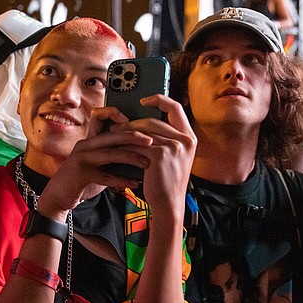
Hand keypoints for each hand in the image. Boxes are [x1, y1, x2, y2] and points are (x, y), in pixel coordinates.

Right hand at [37, 106, 152, 215]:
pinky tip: (135, 183)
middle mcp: (85, 145)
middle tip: (152, 141)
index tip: (133, 120)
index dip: (115, 113)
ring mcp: (82, 158)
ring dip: (132, 158)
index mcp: (89, 140)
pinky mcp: (81, 174)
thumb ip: (111, 156)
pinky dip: (122, 180)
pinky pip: (106, 176)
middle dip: (134, 136)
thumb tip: (140, 154)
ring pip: (111, 154)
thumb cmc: (81, 180)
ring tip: (147, 163)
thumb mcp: (96, 164)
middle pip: (112, 134)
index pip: (100, 116)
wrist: (58, 196)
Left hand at [118, 94, 196, 218]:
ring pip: (143, 132)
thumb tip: (144, 126)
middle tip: (118, 125)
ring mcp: (173, 146)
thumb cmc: (167, 182)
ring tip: (113, 135)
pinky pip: (137, 144)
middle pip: (154, 120)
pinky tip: (115, 148)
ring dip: (125, 132)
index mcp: (189, 138)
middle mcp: (185, 140)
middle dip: (133, 122)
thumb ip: (166, 140)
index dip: (159, 99)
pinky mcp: (159, 155)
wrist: (169, 204)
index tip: (144, 99)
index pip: (175, 108)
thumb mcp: (174, 158)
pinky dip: (124, 145)